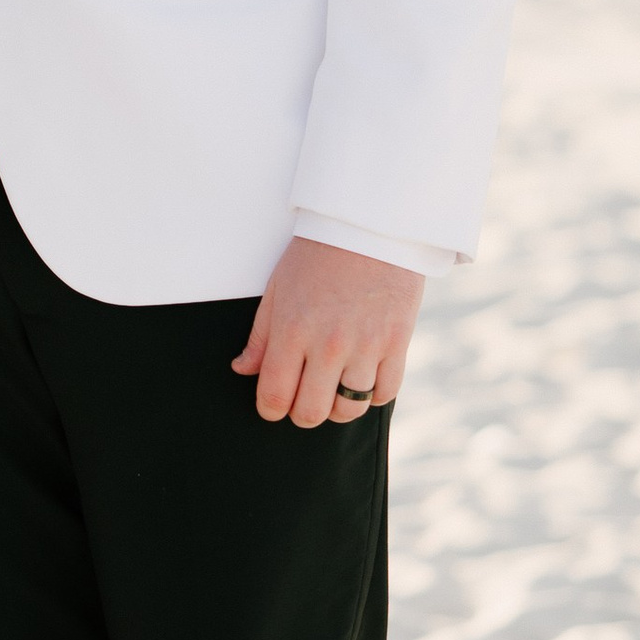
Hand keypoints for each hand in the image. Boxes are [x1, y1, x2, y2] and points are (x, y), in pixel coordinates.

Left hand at [233, 237, 423, 428]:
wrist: (369, 226)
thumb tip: (242, 369)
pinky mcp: (397, 343)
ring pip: (350, 409)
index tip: (273, 405)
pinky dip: (373, 395)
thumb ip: (261, 336)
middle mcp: (328, 345)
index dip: (270, 410)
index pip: (275, 397)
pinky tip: (364, 380)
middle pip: (311, 413)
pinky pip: (385, 394)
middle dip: (302, 413)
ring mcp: (366, 346)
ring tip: (334, 390)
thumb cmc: (316, 255)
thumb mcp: (278, 289)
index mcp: (292, 332)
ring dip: (338, 407)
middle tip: (304, 398)